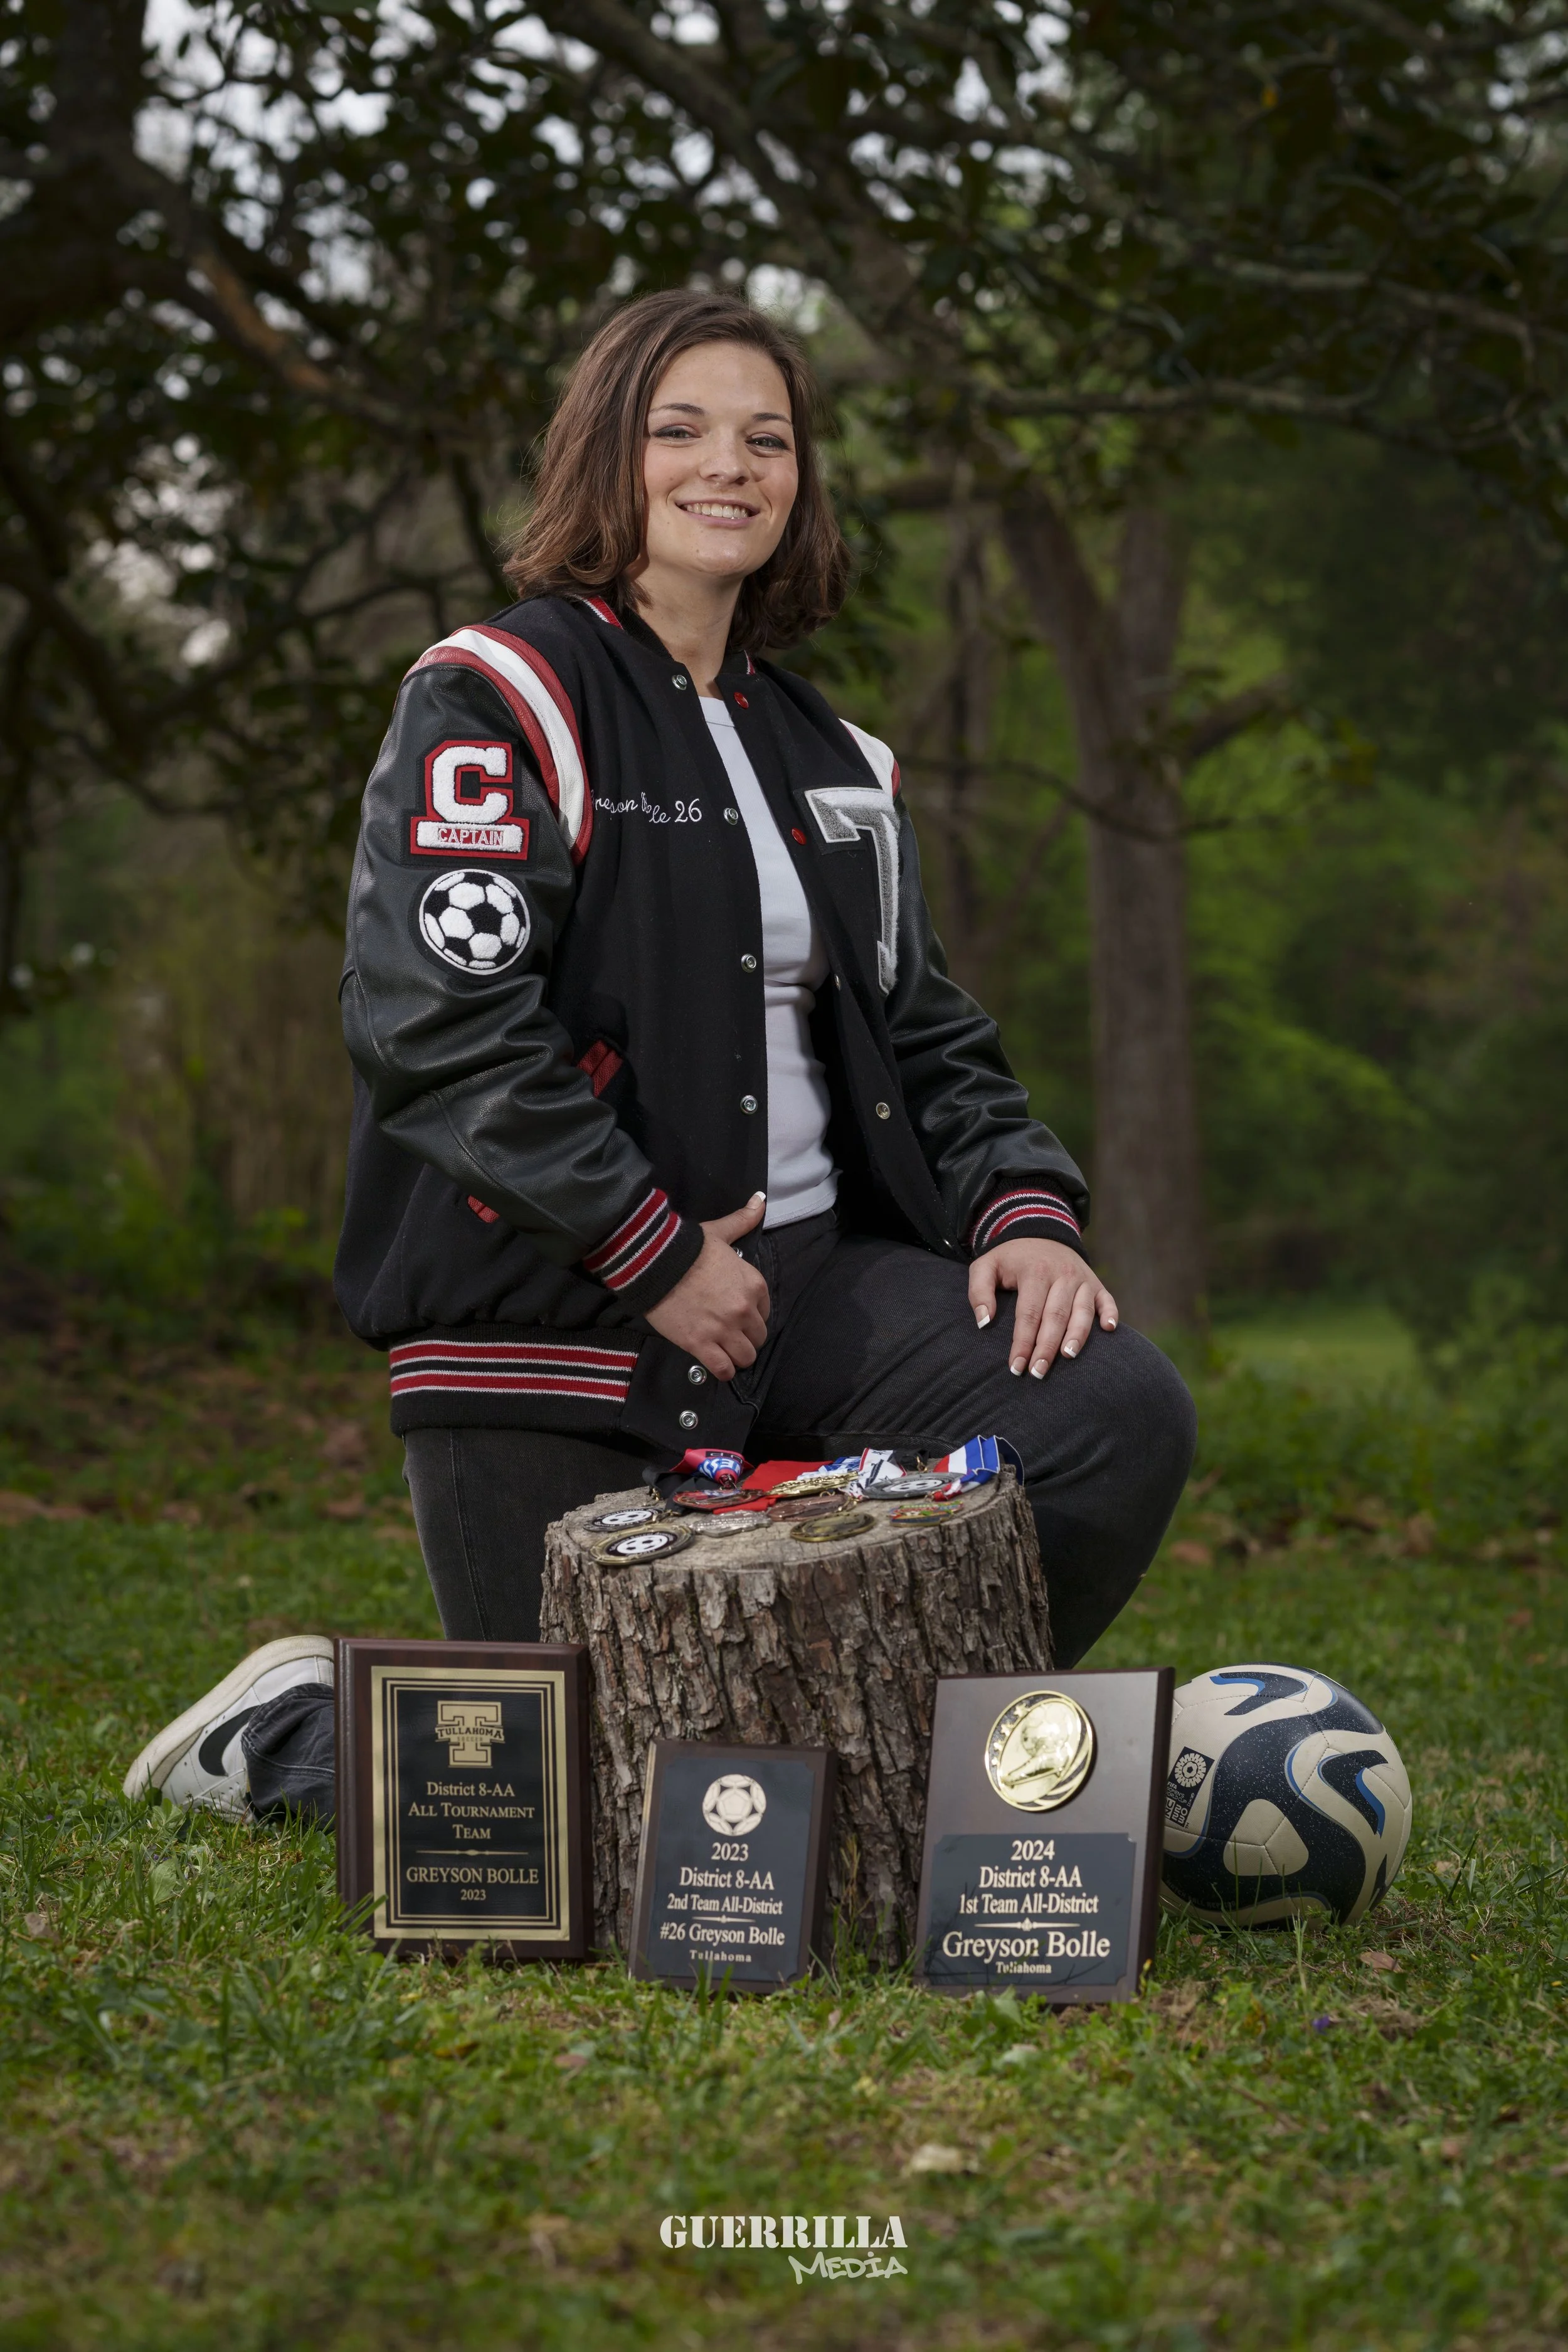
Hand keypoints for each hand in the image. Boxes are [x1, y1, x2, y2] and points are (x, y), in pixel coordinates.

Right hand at [644, 1192, 770, 1378]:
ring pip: (745, 1357)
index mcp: (754, 1284)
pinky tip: (717, 1364)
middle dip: (746, 1337)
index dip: (753, 1314)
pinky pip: (723, 1370)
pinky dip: (723, 1371)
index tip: (739, 1314)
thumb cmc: (688, 1247)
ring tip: (725, 1351)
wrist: (654, 1262)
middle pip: (758, 1337)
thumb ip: (743, 1220)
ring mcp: (723, 1330)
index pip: (766, 1311)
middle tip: (730, 1334)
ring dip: (737, 1356)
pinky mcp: (700, 1345)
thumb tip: (759, 1200)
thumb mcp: (720, 1232)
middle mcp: (744, 1310)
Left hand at [968, 1237, 1117, 1376]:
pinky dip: (1111, 1314)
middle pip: (1056, 1316)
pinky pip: (1107, 1299)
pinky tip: (1109, 1330)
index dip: (1023, 1342)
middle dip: (1047, 1347)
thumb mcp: (986, 1266)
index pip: (1029, 1314)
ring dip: (1077, 1336)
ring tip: (1068, 1357)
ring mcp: (1082, 1279)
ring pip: (1082, 1311)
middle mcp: (1062, 1275)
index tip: (1016, 1367)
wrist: (1040, 1232)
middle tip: (1038, 1372)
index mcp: (1035, 1272)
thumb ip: (978, 1292)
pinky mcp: (1096, 1283)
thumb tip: (984, 1322)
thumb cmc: (1010, 1259)